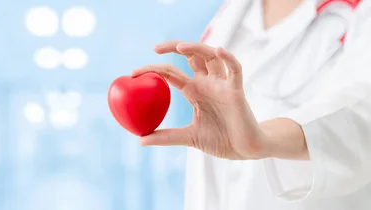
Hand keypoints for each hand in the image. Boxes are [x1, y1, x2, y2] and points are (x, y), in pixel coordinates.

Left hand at [132, 41, 269, 159]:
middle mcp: (207, 83)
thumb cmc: (221, 140)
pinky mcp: (236, 90)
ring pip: (211, 56)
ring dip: (197, 48)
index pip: (171, 73)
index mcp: (194, 91)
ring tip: (180, 46)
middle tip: (155, 48)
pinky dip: (228, 58)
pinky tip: (219, 51)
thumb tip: (141, 140)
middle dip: (173, 47)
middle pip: (190, 56)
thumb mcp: (189, 137)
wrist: (246, 149)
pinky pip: (235, 69)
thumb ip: (167, 137)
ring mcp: (222, 84)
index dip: (154, 69)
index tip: (133, 73)